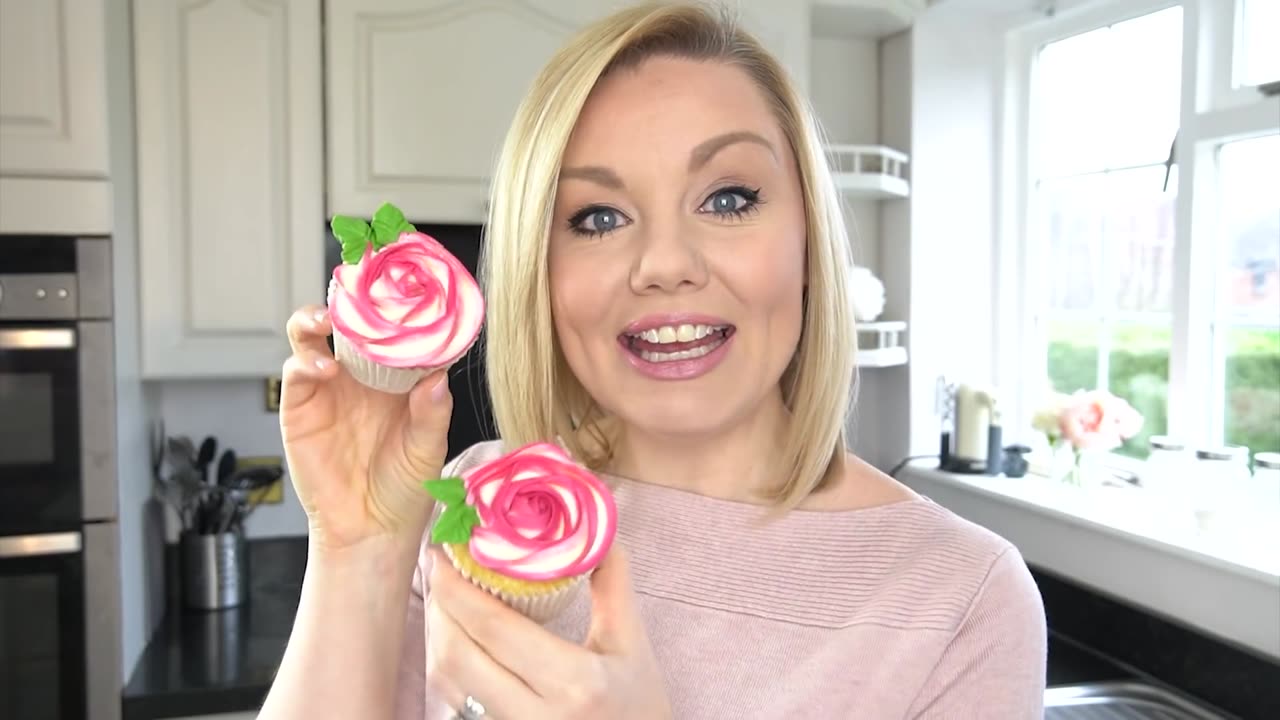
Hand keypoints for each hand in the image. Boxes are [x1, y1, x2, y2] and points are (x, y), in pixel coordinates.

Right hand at [279, 305, 453, 556]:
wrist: (369, 530)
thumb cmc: (405, 489)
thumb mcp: (427, 450)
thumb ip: (432, 414)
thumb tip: (438, 377)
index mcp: (398, 377)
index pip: (393, 330)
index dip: (395, 308)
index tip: (405, 288)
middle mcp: (362, 376)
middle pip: (348, 322)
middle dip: (349, 300)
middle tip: (356, 290)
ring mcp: (329, 387)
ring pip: (313, 336)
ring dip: (316, 320)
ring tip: (327, 322)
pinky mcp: (300, 407)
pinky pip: (296, 373)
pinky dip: (306, 362)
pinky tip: (324, 369)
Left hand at [426, 546, 670, 719]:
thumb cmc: (640, 705)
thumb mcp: (632, 643)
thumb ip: (612, 582)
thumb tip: (593, 530)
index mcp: (575, 683)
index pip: (495, 629)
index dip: (457, 590)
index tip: (441, 556)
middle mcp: (537, 716)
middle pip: (456, 657)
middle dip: (439, 609)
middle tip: (439, 571)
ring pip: (448, 684)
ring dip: (438, 637)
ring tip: (446, 600)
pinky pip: (458, 701)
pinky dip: (450, 665)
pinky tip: (458, 638)